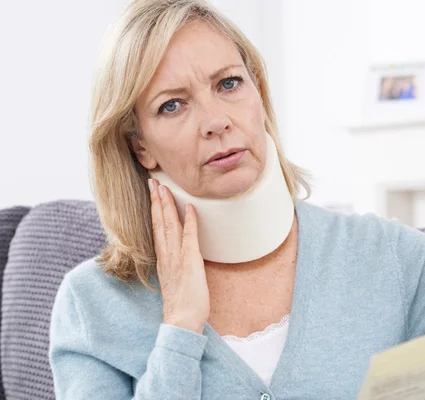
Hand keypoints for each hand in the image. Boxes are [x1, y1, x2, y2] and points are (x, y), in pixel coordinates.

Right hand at [149, 179, 209, 333]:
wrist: (182, 322)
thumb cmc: (182, 304)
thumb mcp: (175, 279)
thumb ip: (175, 264)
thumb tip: (179, 254)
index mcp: (162, 259)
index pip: (156, 228)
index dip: (154, 209)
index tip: (153, 193)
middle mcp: (166, 255)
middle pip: (159, 222)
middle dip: (156, 200)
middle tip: (153, 181)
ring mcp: (177, 258)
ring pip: (169, 226)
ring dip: (167, 205)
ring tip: (164, 187)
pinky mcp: (190, 262)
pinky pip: (189, 237)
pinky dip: (190, 221)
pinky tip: (190, 208)